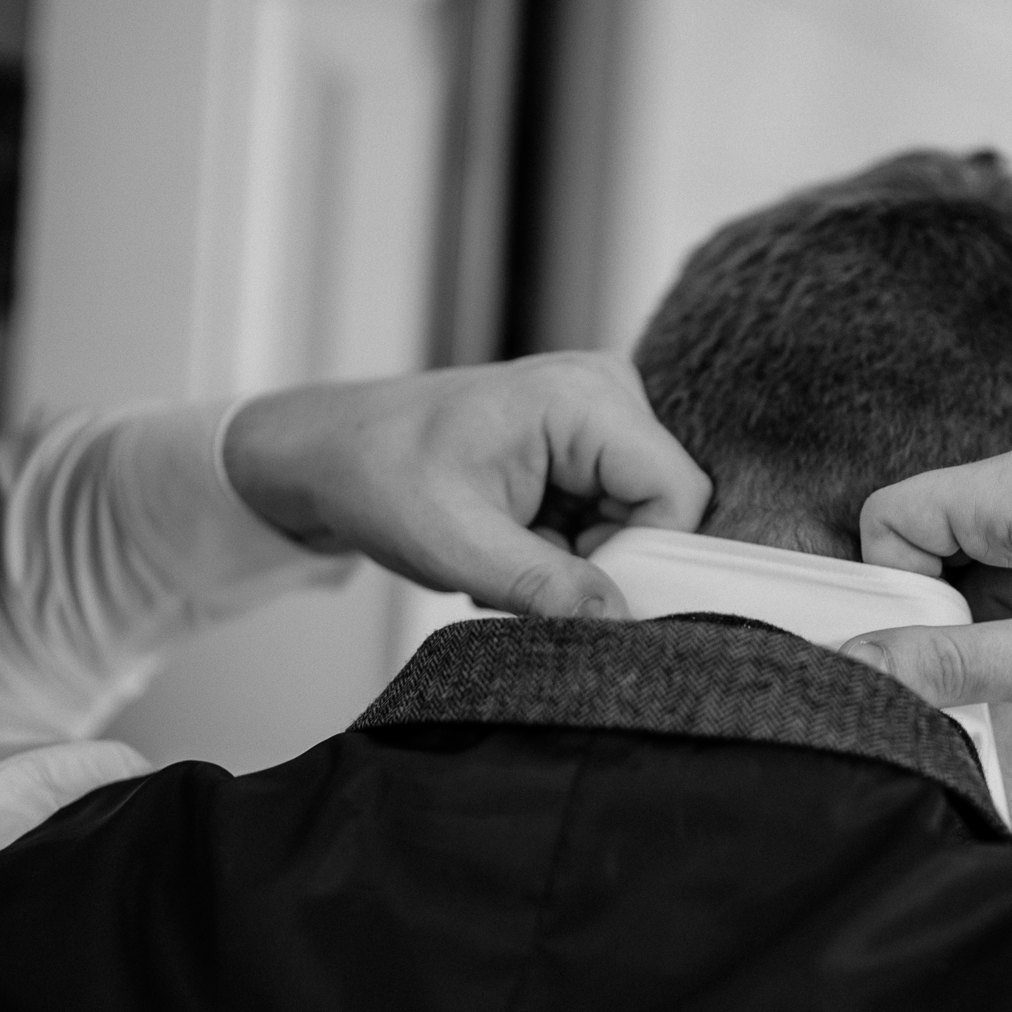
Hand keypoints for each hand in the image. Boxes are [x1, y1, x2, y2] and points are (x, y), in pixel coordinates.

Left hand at [223, 353, 711, 617]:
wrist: (333, 454)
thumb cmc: (380, 474)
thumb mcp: (457, 543)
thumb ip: (542, 585)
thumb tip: (616, 619)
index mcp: (584, 396)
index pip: (678, 494)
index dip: (645, 557)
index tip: (578, 590)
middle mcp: (605, 392)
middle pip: (663, 509)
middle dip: (604, 558)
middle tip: (525, 568)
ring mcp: (598, 414)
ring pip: (639, 520)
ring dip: (580, 556)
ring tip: (512, 549)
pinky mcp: (587, 442)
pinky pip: (613, 515)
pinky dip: (568, 544)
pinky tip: (517, 538)